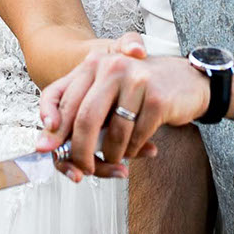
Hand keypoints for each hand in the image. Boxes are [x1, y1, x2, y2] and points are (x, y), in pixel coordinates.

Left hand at [37, 48, 210, 181]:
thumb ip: (80, 114)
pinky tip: (141, 149)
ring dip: (112, 156)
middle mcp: (111, 67)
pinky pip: (136, 138)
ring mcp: (136, 81)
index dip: (49, 126)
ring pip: (112, 134)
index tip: (45, 148)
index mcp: (92, 64)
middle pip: (84, 119)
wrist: (188, 81)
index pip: (59, 95)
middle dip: (80, 152)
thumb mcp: (107, 95)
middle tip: (83, 169)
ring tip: (117, 159)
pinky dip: (134, 151)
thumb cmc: (141, 92)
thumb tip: (46, 147)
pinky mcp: (157, 98)